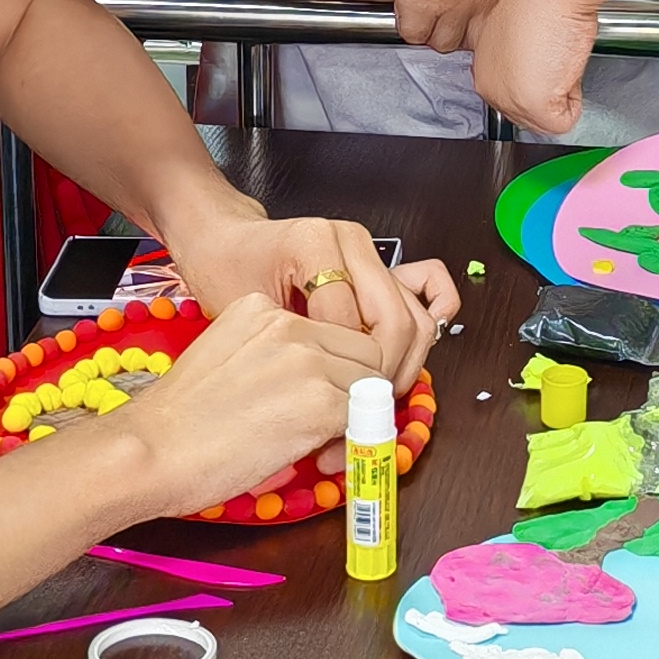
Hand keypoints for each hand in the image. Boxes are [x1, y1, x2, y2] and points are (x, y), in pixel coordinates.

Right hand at [112, 291, 397, 520]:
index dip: (333, 369)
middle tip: (331, 425)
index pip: (329, 330)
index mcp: (260, 309)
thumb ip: (270, 360)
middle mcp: (287, 324)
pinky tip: (320, 458)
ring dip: (355, 415)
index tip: (319, 397)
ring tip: (321, 444)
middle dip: (354, 388)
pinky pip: (362, 417)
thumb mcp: (224, 361)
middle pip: (360, 350)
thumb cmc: (174, 423)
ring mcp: (306, 359)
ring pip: (369, 382)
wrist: (148, 451)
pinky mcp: (319, 400)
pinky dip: (350, 441)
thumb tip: (311, 387)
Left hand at [159, 205, 453, 397]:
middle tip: (366, 409)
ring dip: (406, 361)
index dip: (352, 380)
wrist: (225, 242)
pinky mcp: (378, 259)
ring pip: (415, 315)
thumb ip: (290, 355)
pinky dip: (433, 315)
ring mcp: (368, 249)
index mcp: (313, 246)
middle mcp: (349, 241)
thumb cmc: (225, 275)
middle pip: (396, 323)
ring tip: (377, 393)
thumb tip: (329, 416)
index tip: (340, 415)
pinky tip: (412, 350)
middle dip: (386, 375)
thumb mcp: (245, 317)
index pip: (354, 329)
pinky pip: (427, 284)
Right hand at [371, 0, 516, 55]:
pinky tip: (401, 2)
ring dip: (429, 28)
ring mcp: (456, 7)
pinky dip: (404, 21)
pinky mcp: (423, 11)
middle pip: (474, 36)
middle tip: (436, 11)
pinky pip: (413, 34)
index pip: (496, 13)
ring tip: (416, 7)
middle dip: (455, 27)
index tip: (459, 4)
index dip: (474, 12)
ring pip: (444, 42)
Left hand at [469, 0, 603, 139]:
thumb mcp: (519, 31)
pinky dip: (575, 98)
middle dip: (549, 90)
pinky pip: (564, 121)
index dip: (538, 79)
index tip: (543, 55)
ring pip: (546, 119)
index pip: (512, 95)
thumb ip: (519, 59)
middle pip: (529, 114)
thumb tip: (538, 71)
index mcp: (483, 65)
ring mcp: (508, 99)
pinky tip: (565, 66)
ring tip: (558, 56)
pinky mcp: (534, 107)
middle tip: (553, 53)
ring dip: (561, 92)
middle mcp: (488, 83)